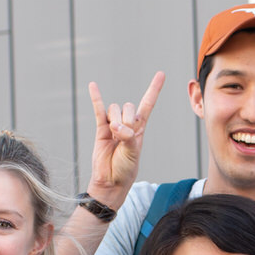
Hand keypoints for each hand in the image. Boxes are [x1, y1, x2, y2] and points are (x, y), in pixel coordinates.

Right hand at [86, 73, 165, 199]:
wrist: (110, 181)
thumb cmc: (126, 169)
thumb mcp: (133, 152)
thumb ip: (127, 136)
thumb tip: (114, 126)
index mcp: (140, 128)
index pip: (148, 104)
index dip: (154, 89)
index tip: (161, 74)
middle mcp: (127, 123)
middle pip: (129, 106)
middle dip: (127, 119)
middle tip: (124, 137)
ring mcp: (113, 125)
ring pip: (114, 109)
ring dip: (115, 120)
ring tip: (114, 137)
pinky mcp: (100, 129)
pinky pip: (98, 109)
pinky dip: (96, 97)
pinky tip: (93, 85)